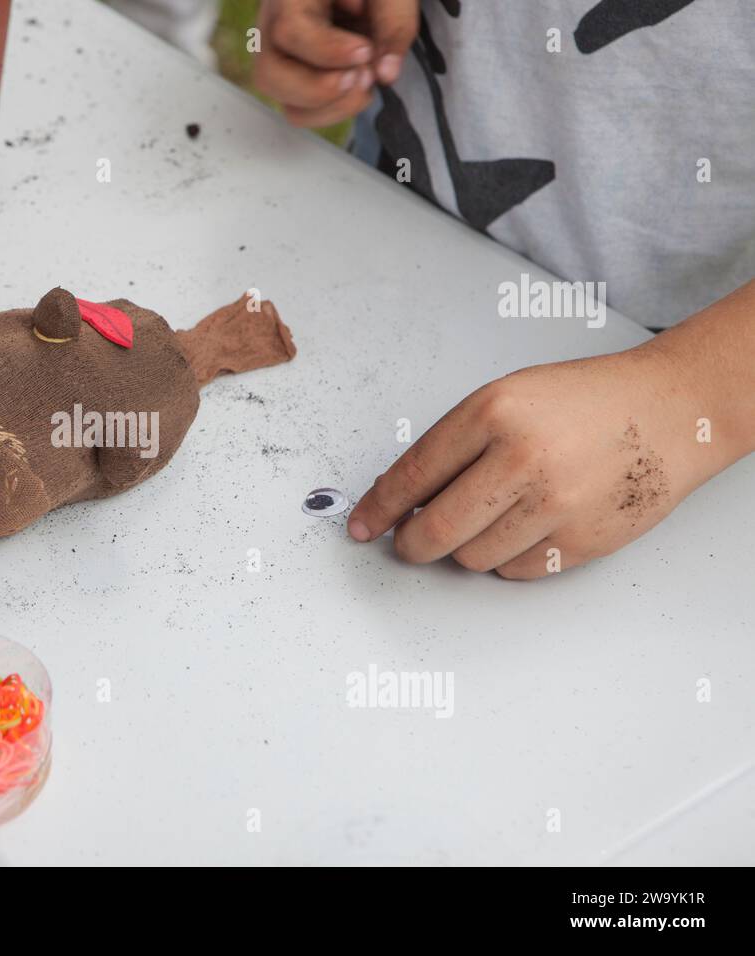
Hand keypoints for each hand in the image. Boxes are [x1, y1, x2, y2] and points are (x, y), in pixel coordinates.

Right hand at [253, 0, 417, 127]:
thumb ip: (394, 22)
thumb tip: (386, 74)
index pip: (289, 30)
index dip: (327, 50)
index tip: (365, 52)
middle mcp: (272, 30)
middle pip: (270, 76)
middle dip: (320, 89)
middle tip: (362, 75)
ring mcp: (281, 62)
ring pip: (287, 104)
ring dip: (333, 106)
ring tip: (366, 79)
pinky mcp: (295, 83)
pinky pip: (303, 113)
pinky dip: (335, 110)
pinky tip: (358, 87)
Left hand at [345, 346, 719, 578]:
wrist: (669, 412)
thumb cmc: (585, 402)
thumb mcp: (507, 398)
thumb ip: (454, 445)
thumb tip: (400, 496)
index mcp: (493, 414)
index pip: (412, 475)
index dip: (378, 508)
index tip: (363, 526)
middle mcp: (522, 460)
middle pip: (434, 530)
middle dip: (411, 543)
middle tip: (410, 540)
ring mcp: (554, 505)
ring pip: (471, 557)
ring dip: (466, 547)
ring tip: (492, 515)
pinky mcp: (581, 541)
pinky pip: (515, 570)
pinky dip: (508, 557)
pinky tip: (527, 525)